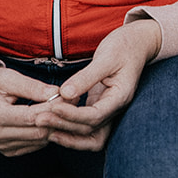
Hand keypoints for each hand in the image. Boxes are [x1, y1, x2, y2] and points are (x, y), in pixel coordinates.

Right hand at [0, 66, 62, 155]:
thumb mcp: (9, 77)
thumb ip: (33, 87)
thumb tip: (57, 93)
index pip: (32, 116)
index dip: (53, 107)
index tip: (70, 97)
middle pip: (37, 131)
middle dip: (58, 117)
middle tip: (74, 103)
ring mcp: (0, 145)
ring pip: (39, 140)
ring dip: (55, 126)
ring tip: (68, 110)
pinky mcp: (7, 150)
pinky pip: (34, 145)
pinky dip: (46, 133)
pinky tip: (54, 120)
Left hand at [42, 20, 162, 151]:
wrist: (138, 42)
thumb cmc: (124, 46)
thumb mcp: (106, 57)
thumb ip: (86, 77)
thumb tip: (65, 93)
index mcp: (121, 97)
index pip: (95, 116)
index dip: (72, 115)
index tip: (52, 107)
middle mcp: (115, 108)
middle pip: (90, 130)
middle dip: (63, 126)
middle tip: (39, 119)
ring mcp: (108, 109)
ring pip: (89, 134)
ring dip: (66, 133)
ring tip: (43, 125)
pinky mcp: (100, 105)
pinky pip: (85, 124)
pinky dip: (69, 125)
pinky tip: (53, 118)